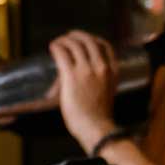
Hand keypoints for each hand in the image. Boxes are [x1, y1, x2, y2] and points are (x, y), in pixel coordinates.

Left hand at [50, 31, 119, 153]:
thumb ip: (98, 83)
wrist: (96, 129)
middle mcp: (101, 67)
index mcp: (112, 72)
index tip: (86, 40)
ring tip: (58, 43)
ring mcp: (87, 70)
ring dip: (64, 40)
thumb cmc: (98, 118)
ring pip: (74, 44)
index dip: (94, 40)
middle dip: (77, 36)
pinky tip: (52, 47)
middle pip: (89, 41)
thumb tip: (81, 80)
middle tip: (68, 37)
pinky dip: (56, 46)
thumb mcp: (106, 95)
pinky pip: (62, 53)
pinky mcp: (72, 75)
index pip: (106, 47)